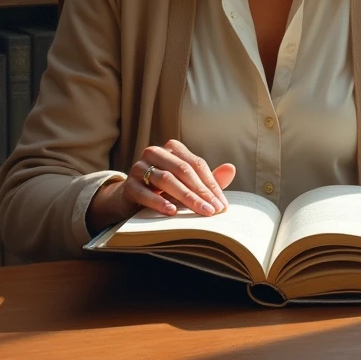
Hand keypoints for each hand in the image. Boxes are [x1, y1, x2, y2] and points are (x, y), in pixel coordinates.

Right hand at [86, 140, 235, 234]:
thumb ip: (208, 178)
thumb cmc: (166, 189)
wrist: (132, 197)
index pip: (197, 164)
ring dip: (185, 197)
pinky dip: (158, 201)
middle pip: (183, 170)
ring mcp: (140, 167)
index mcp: (173, 148)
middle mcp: (156, 153)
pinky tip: (171, 211)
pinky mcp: (128, 184)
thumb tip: (231, 169)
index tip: (222, 204)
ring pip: (165, 179)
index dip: (211, 184)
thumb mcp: (188, 184)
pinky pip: (144, 192)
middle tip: (214, 210)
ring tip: (199, 210)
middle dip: (201, 192)